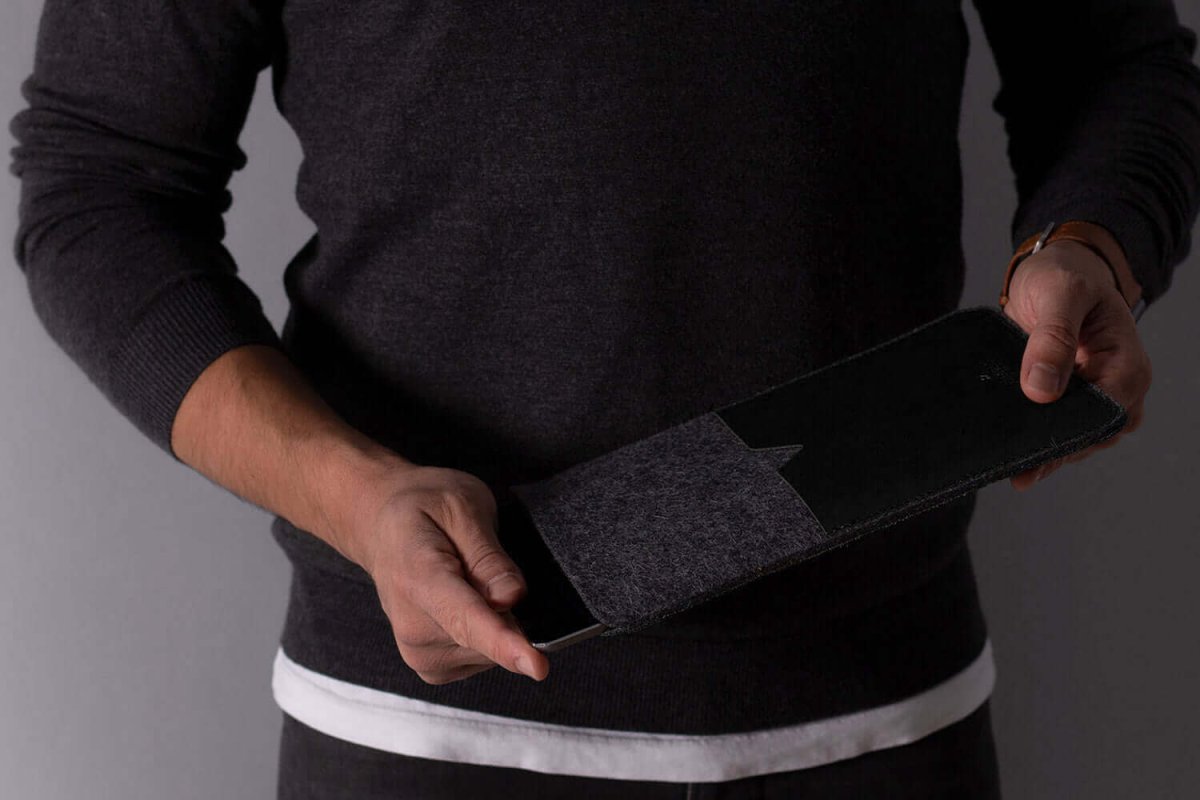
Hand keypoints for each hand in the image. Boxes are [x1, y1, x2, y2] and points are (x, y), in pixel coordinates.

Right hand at [334, 461, 549, 683]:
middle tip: (479, 564)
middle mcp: (411, 626)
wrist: (382, 525)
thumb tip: (511, 598)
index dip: (504, 644)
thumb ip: (488, 556)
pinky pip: (482, 658)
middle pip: (489, 638)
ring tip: (465, 578)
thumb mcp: (462, 507)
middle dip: (506, 608)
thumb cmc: (422, 509)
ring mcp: (417, 651)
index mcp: (417, 579)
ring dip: (495, 619)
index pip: (466, 619)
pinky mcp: (430, 666)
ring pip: (491, 651)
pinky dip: (486, 633)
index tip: (537, 667)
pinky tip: (466, 601)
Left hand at [1001, 239, 1151, 490]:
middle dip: (1055, 452)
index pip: (1106, 415)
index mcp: (1125, 365)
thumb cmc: (1066, 274)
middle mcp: (1112, 387)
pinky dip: (1029, 439)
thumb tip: (1042, 389)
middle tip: (1016, 470)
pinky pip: (1048, 426)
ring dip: (1040, 451)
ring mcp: (1086, 396)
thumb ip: (1053, 337)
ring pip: (1069, 437)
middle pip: (1089, 435)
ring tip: (1005, 464)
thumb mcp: (1061, 294)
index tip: (1039, 451)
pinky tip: (1005, 453)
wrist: (1052, 268)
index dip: (1073, 435)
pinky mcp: (1059, 398)